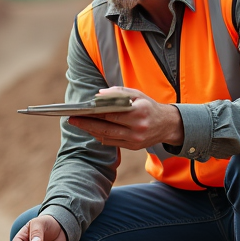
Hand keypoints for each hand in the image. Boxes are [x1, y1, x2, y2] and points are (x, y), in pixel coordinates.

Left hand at [68, 87, 183, 149]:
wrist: (168, 125)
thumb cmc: (149, 106)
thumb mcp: (137, 94)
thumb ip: (118, 93)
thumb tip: (99, 95)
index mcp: (139, 112)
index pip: (111, 113)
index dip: (93, 113)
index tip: (79, 110)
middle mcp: (137, 128)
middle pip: (106, 127)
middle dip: (86, 124)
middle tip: (71, 119)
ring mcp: (135, 140)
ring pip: (107, 137)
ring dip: (90, 131)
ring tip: (78, 124)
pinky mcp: (133, 147)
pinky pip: (112, 143)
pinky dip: (99, 136)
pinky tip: (91, 130)